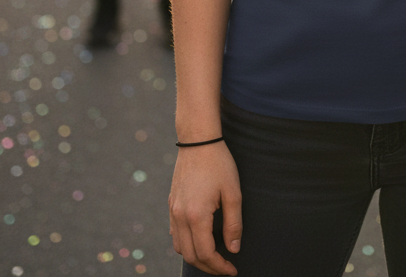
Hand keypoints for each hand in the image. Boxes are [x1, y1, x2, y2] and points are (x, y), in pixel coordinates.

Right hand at [169, 141, 241, 275]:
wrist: (198, 140)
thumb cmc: (219, 163)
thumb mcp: (233, 192)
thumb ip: (234, 223)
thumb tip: (234, 249)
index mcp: (196, 216)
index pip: (206, 254)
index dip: (220, 266)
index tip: (233, 270)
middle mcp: (180, 217)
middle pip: (191, 256)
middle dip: (208, 266)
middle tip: (225, 268)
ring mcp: (173, 211)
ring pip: (180, 247)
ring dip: (196, 257)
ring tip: (214, 258)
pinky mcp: (171, 204)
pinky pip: (175, 234)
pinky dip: (186, 244)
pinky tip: (199, 241)